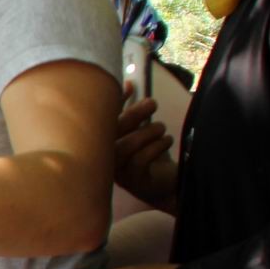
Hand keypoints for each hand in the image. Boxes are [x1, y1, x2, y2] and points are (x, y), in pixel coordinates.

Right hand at [113, 94, 177, 210]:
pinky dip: (156, 146)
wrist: (167, 185)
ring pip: (126, 146)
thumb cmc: (151, 155)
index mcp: (104, 143)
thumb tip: (128, 83)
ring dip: (148, 132)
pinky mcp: (133, 182)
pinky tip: (166, 141)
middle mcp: (104, 158)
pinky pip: (141, 160)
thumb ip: (132, 111)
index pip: (102, 119)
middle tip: (153, 103)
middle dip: (134, 113)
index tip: (130, 87)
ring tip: (162, 129)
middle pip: (112, 132)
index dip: (113, 102)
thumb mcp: (141, 130)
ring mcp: (117, 172)